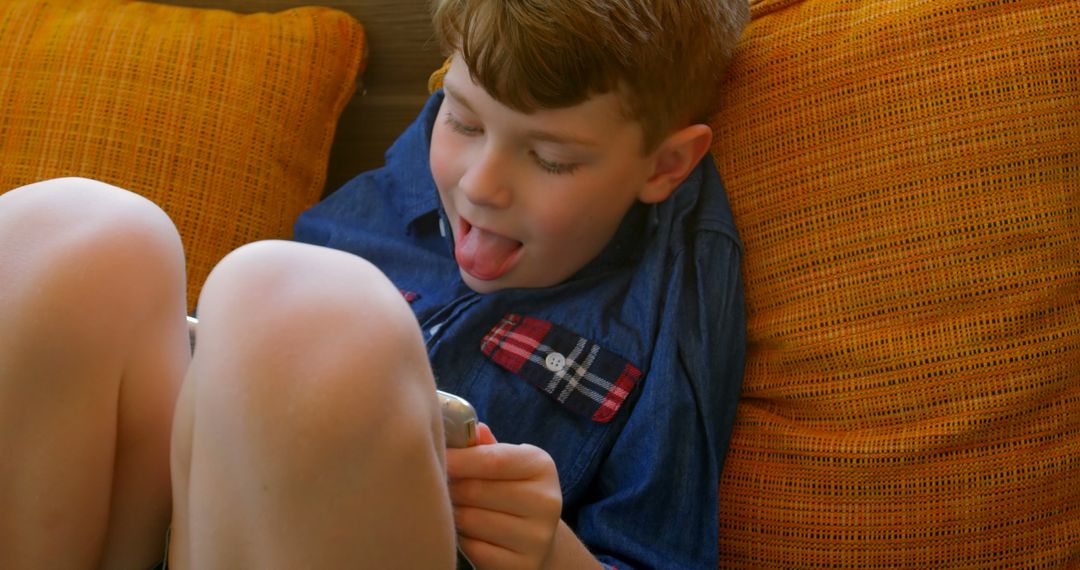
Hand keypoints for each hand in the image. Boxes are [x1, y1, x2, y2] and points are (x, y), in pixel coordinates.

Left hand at [445, 424, 562, 569]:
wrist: (538, 537)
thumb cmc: (511, 490)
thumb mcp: (507, 462)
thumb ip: (483, 447)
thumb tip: (463, 429)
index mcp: (541, 467)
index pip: (492, 460)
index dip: (457, 459)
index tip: (433, 457)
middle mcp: (547, 502)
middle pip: (476, 491)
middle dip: (450, 487)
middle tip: (437, 485)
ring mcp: (537, 538)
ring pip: (471, 521)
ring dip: (452, 514)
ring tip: (451, 507)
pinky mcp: (523, 566)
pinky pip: (474, 550)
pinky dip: (462, 540)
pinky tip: (464, 533)